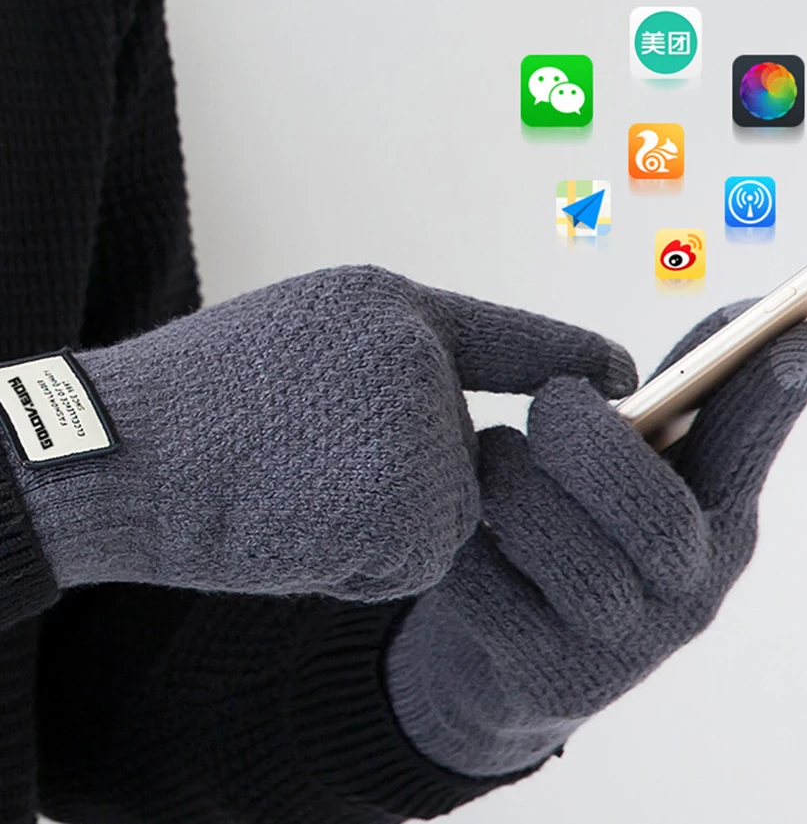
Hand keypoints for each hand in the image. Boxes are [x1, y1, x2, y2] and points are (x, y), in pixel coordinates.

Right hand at [7, 266, 635, 599]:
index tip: (629, 377)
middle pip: (466, 449)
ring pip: (442, 509)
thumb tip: (460, 406)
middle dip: (406, 472)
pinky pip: (411, 554)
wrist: (119, 454)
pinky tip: (291, 521)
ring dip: (375, 517)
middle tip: (303, 451)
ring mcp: (419, 441)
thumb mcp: (308, 335)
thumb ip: (398, 355)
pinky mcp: (408, 523)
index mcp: (394, 307)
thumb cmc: (200, 395)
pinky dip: (357, 557)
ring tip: (289, 482)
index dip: (573, 358)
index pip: (513, 336)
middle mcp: (422, 366)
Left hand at [386, 305, 806, 775]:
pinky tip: (457, 523)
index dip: (770, 397)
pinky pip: (487, 588)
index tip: (805, 327)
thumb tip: (747, 317)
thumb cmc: (577, 539)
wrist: (505, 668)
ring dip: (515, 483)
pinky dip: (464, 541)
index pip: (749, 457)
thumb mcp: (632, 481)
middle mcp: (686, 594)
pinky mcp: (545, 678)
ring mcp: (620, 648)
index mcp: (717, 529)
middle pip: (657, 517)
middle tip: (554, 397)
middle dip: (591, 441)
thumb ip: (675, 409)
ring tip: (494, 456)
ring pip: (568, 550)